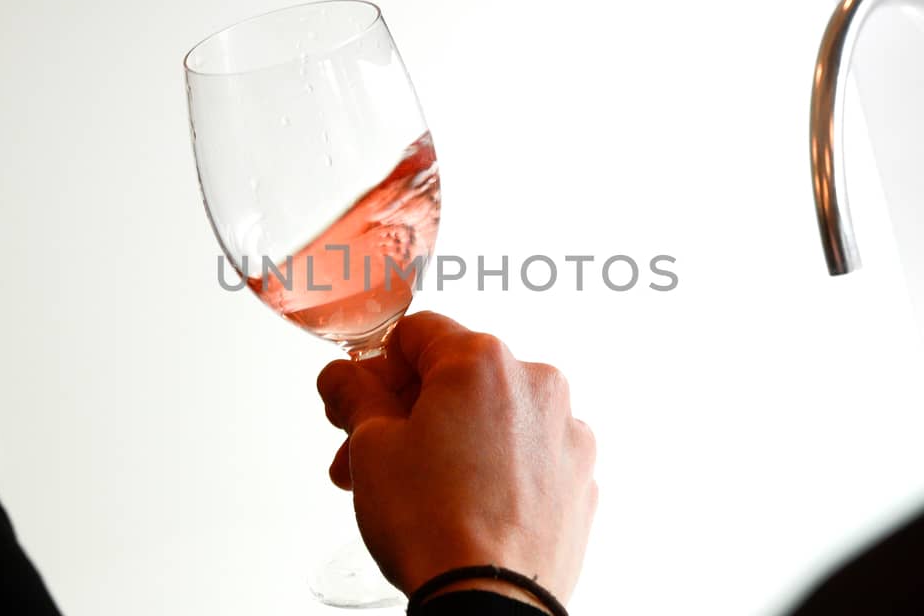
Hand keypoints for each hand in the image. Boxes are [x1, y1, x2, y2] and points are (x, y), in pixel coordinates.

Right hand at [316, 312, 597, 607]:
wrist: (490, 602)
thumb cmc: (435, 525)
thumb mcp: (371, 447)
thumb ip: (354, 395)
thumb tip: (343, 377)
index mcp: (483, 361)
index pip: (416, 334)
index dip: (376, 367)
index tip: (358, 398)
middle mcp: (537, 384)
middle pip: (457, 378)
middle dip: (407, 412)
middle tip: (368, 454)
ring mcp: (566, 433)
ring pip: (494, 418)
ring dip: (451, 441)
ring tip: (414, 490)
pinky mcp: (580, 479)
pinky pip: (528, 456)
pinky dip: (496, 469)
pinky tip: (465, 506)